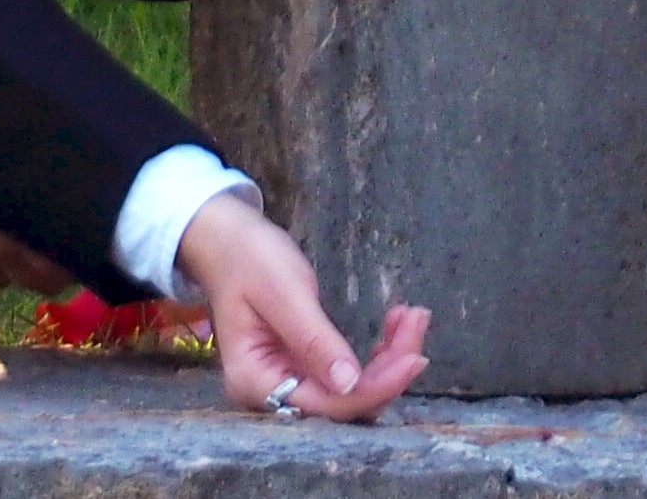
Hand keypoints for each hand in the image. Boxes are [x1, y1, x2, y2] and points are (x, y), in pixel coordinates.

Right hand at [176, 193, 427, 422]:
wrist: (228, 242)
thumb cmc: (248, 259)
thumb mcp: (284, 293)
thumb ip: (314, 340)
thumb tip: (350, 385)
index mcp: (254, 381)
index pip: (325, 404)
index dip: (374, 387)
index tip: (413, 357)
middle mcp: (270, 394)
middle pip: (344, 403)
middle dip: (388, 369)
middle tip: (418, 320)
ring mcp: (288, 383)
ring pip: (352, 391)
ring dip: (388, 359)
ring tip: (412, 316)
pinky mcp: (304, 370)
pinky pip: (347, 376)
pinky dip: (376, 354)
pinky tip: (395, 324)